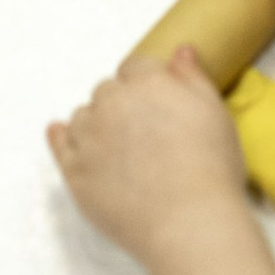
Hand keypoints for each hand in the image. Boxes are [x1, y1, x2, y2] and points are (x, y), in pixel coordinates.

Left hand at [48, 47, 248, 256]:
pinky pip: (60, 144)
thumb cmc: (210, 169)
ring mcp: (89, 137)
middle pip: (107, 90)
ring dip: (95, 123)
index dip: (146, 83)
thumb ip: (193, 77)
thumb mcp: (215, 113)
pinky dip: (61, 136)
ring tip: (117, 147)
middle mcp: (111, 103)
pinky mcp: (75, 171)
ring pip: (83, 115)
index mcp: (147, 83)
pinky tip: (59, 132)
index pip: (136, 67)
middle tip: (142, 132)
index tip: (155, 103)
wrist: (189, 223)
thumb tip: (180, 51)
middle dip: (121, 104)